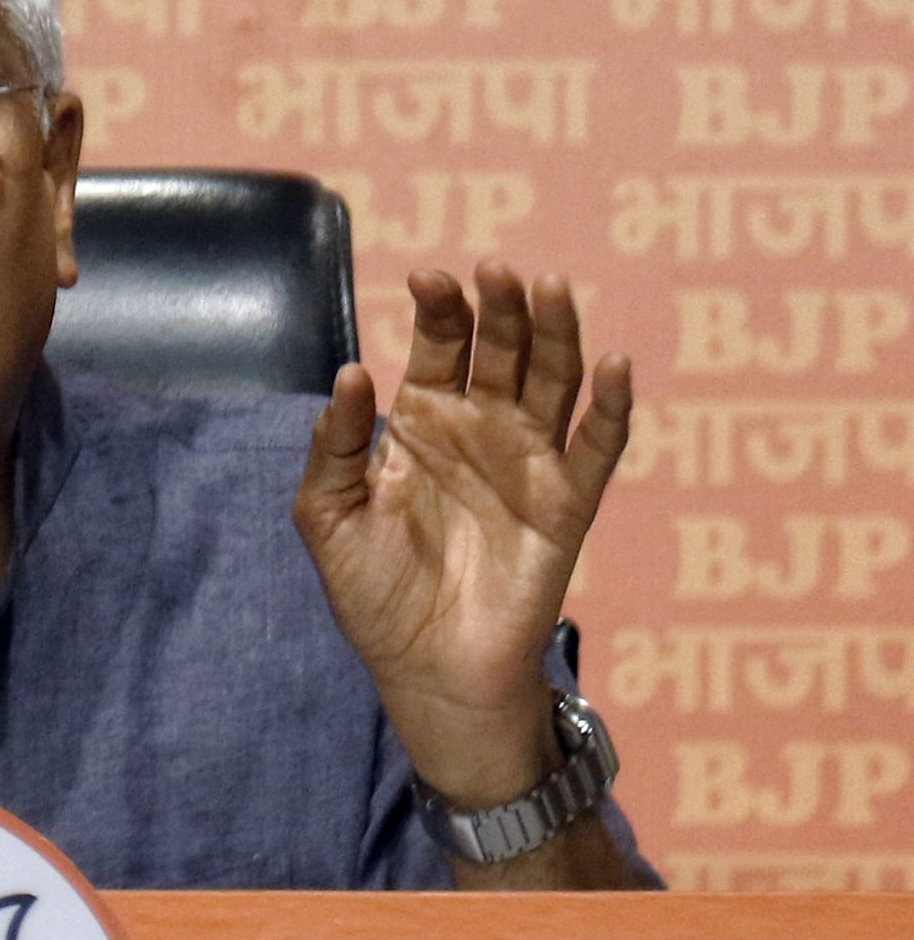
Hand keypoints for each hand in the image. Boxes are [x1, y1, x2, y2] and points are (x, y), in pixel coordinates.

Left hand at [293, 261, 632, 806]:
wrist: (424, 668)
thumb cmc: (372, 593)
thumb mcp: (328, 516)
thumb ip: (334, 447)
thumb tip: (351, 372)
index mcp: (424, 421)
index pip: (439, 345)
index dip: (439, 310)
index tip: (428, 278)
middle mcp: (482, 428)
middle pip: (501, 349)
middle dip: (501, 308)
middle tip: (496, 271)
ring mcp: (529, 462)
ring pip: (553, 380)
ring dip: (556, 334)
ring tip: (549, 289)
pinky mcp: (568, 504)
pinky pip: (599, 447)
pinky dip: (611, 407)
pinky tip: (612, 365)